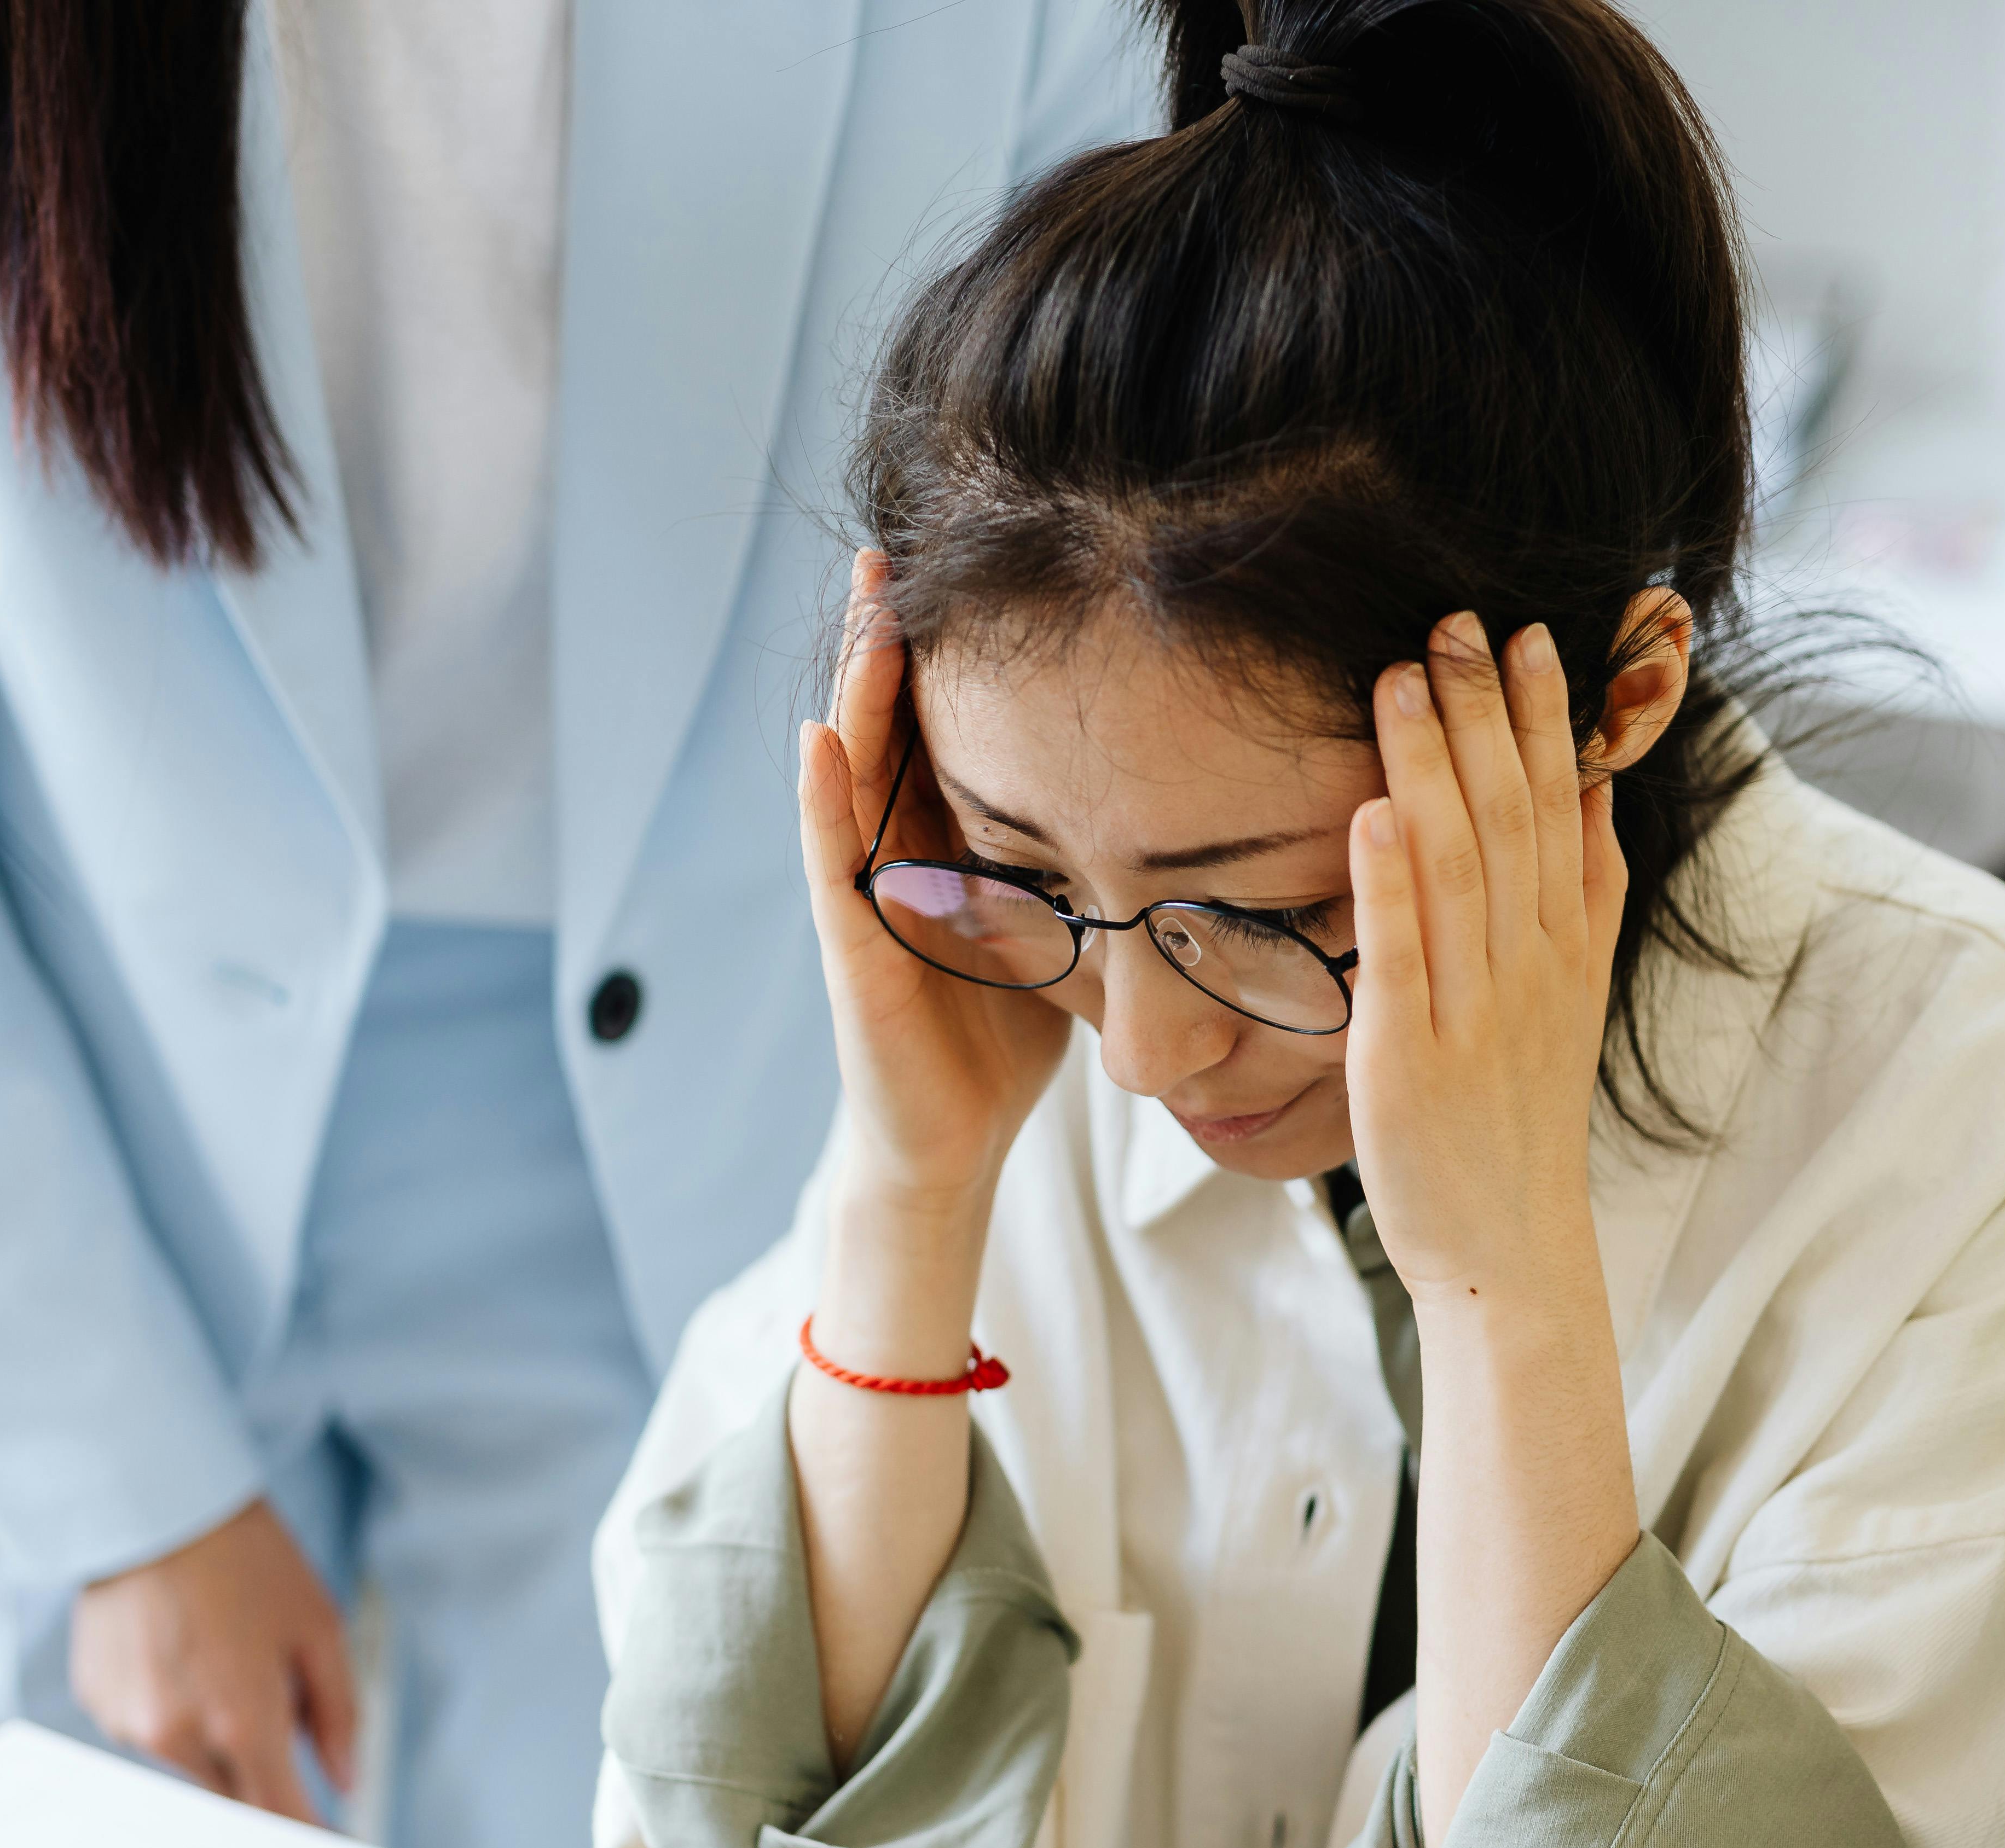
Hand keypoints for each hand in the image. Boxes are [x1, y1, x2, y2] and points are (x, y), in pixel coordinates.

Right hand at [70, 1498, 357, 1822]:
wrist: (155, 1504)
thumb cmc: (247, 1560)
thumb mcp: (319, 1629)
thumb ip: (339, 1715)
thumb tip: (345, 1782)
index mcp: (242, 1720)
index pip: (279, 1815)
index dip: (308, 1837)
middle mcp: (178, 1735)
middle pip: (233, 1799)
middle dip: (264, 1780)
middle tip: (280, 1725)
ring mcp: (128, 1722)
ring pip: (190, 1765)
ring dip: (216, 1741)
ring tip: (224, 1661)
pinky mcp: (96, 1703)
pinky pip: (148, 1732)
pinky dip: (174, 1713)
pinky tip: (181, 1656)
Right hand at [798, 552, 1072, 1219]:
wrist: (952, 1139)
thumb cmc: (1003, 1035)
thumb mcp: (1062, 928)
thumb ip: (1088, 866)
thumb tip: (1184, 814)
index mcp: (946, 842)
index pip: (941, 727)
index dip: (948, 654)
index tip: (973, 567)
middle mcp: (896, 852)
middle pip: (888, 726)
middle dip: (888, 642)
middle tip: (893, 552)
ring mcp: (866, 894)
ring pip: (853, 772)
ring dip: (854, 691)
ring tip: (866, 612)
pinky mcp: (854, 946)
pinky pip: (832, 860)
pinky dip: (825, 798)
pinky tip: (820, 738)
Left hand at [1343, 613, 1626, 1305]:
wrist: (1508, 1248)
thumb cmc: (1518, 1115)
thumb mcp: (1571, 994)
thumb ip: (1583, 890)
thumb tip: (1590, 782)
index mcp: (1566, 948)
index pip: (1558, 809)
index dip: (1543, 719)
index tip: (1525, 634)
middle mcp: (1528, 970)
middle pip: (1511, 819)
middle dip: (1485, 715)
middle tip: (1459, 621)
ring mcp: (1472, 1013)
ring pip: (1459, 869)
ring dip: (1432, 768)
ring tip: (1402, 678)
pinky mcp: (1409, 1060)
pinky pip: (1402, 960)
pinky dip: (1388, 886)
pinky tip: (1372, 813)